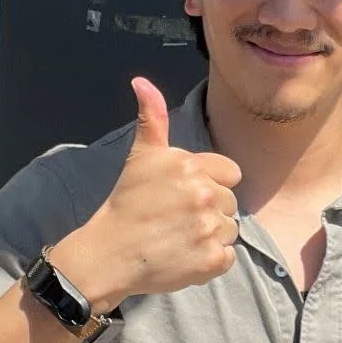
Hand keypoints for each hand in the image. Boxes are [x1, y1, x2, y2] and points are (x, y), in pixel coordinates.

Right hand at [57, 77, 241, 311]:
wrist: (110, 253)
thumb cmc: (126, 204)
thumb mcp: (140, 157)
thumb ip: (151, 118)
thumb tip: (141, 81)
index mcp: (191, 166)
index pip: (231, 173)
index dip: (211, 184)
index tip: (185, 196)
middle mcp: (204, 194)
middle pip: (231, 203)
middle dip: (210, 210)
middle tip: (177, 219)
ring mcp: (209, 228)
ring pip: (231, 229)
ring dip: (211, 235)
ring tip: (180, 238)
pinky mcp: (212, 260)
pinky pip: (229, 256)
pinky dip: (212, 261)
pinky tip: (186, 256)